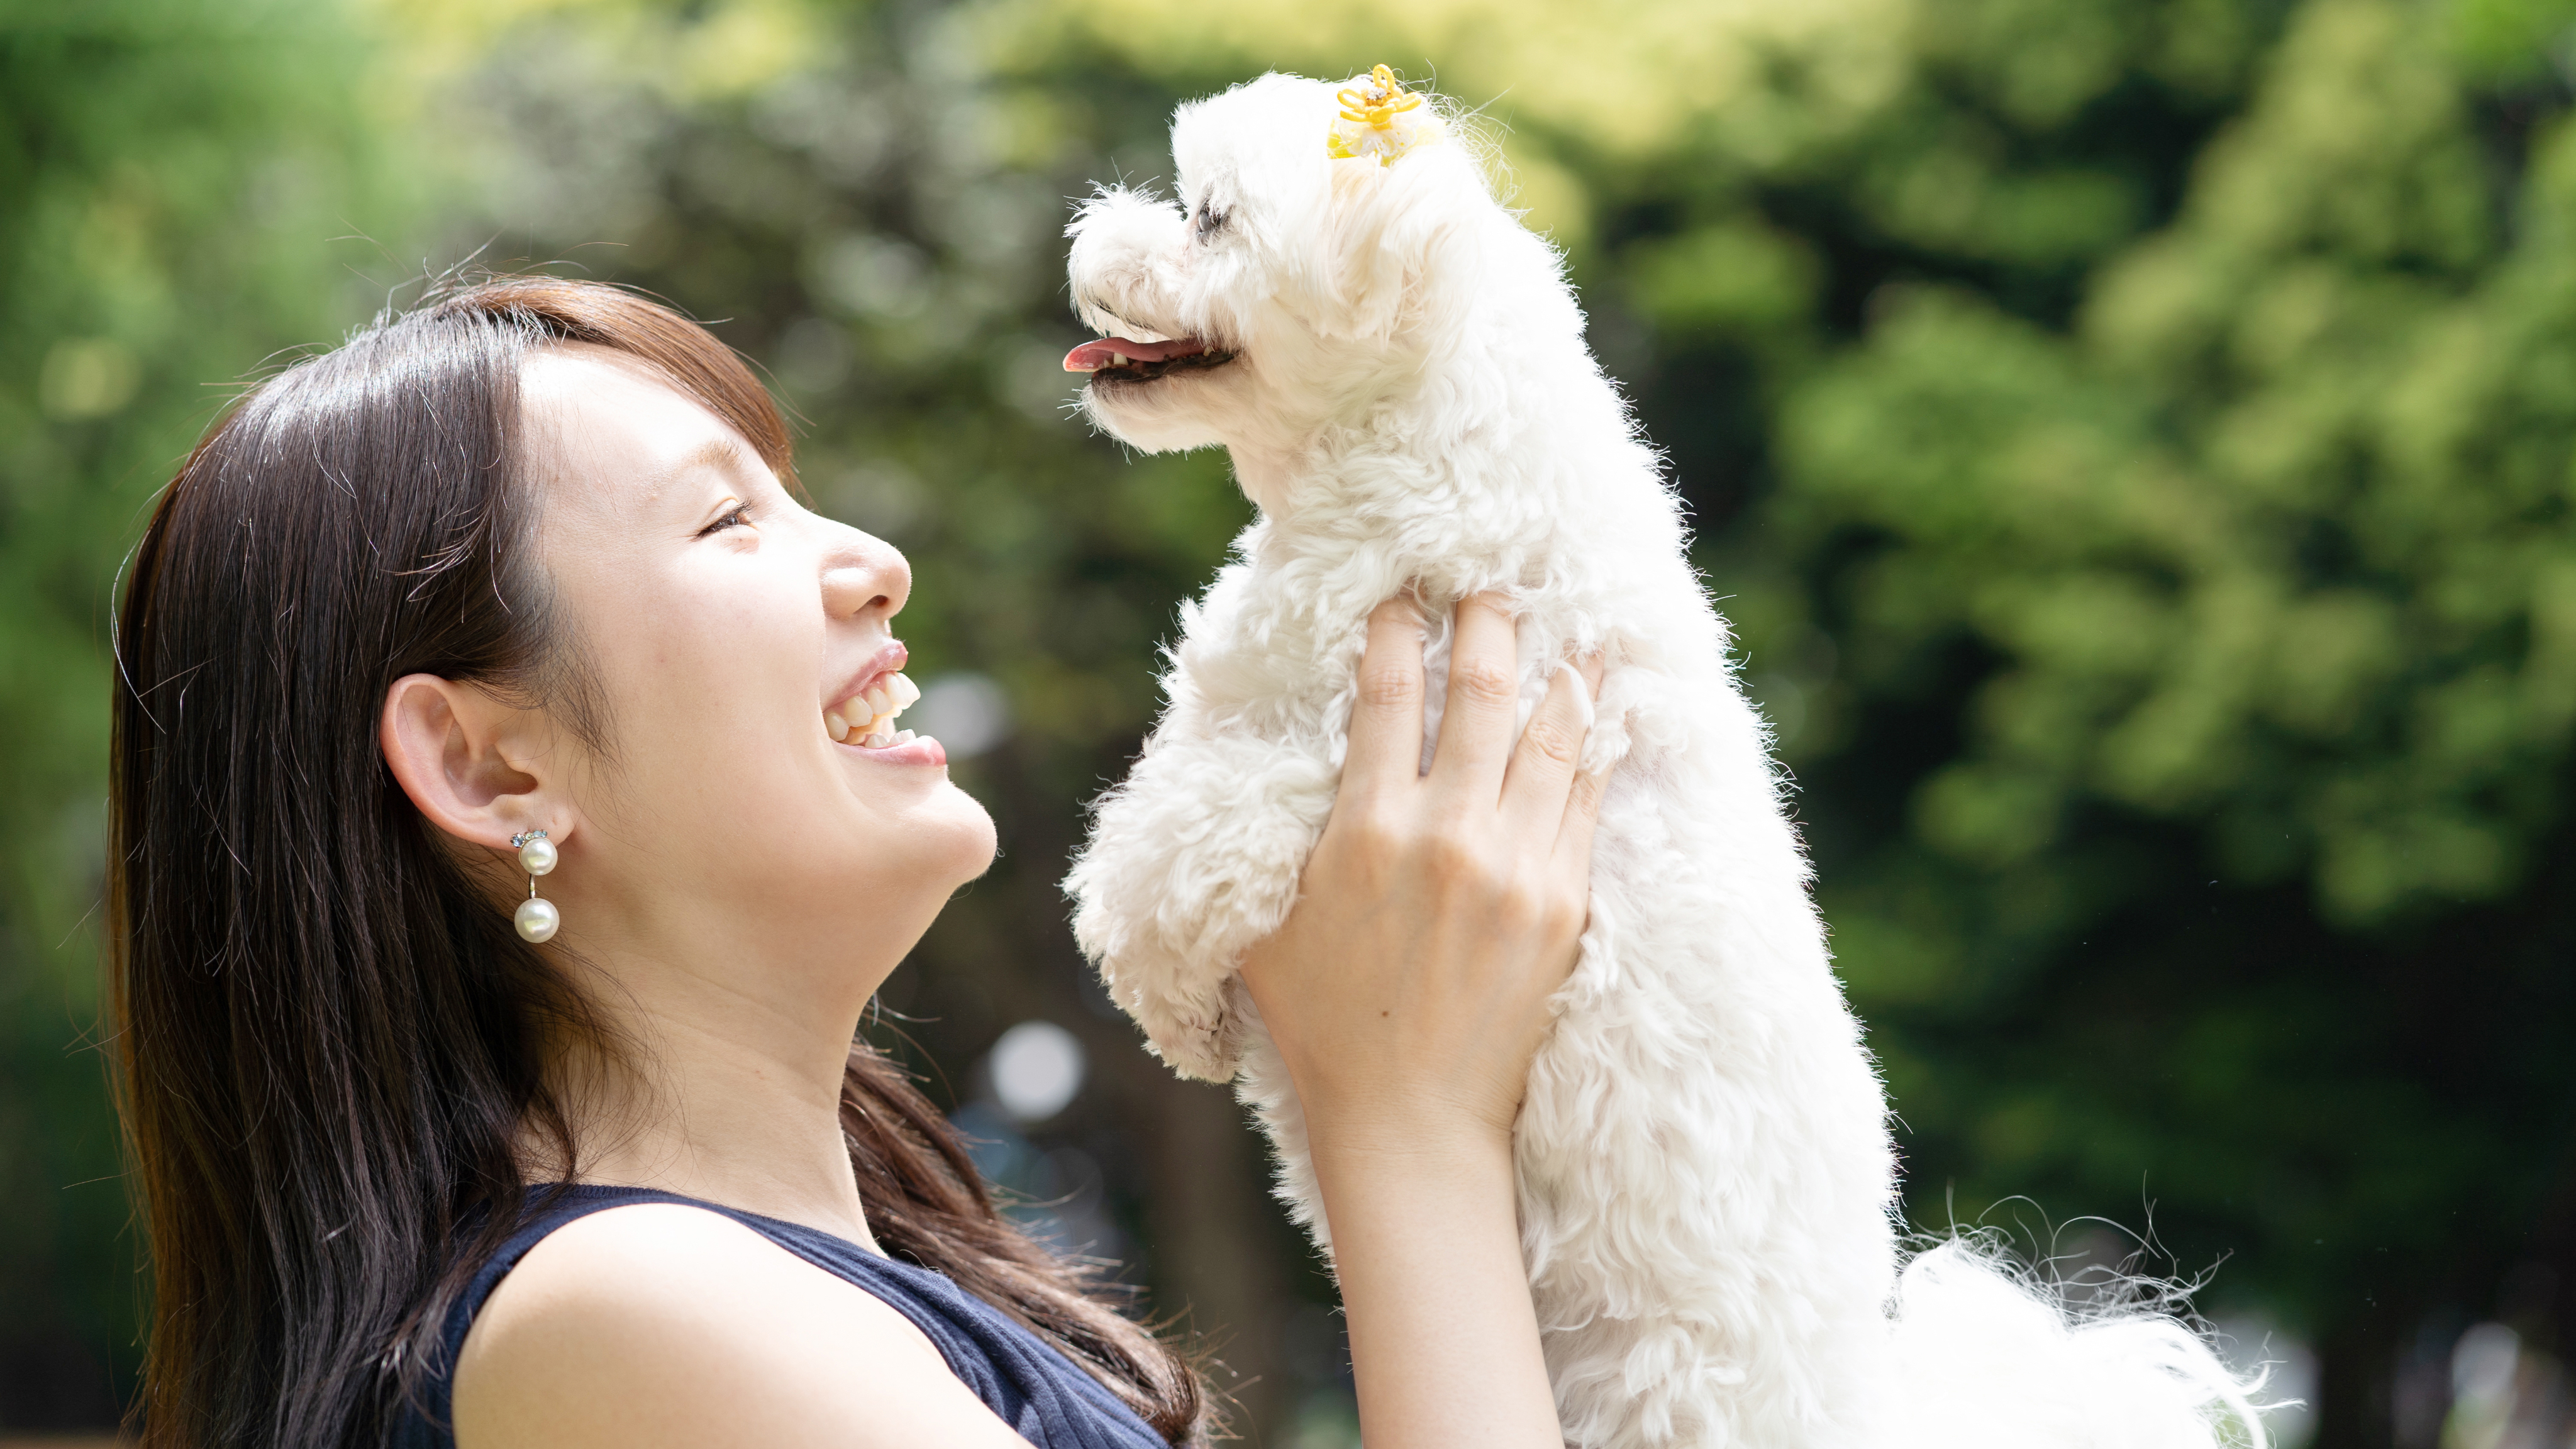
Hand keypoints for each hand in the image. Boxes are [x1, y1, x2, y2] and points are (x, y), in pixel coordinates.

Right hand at [1240, 592, 1605, 1158]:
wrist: (1411, 1119)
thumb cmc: (1325, 1023)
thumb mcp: (1269, 920)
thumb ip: (1275, 835)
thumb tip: (1267, 757)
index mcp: (1364, 830)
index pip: (1388, 691)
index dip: (1397, 628)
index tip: (1405, 591)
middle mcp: (1446, 836)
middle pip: (1480, 691)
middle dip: (1489, 620)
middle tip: (1494, 580)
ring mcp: (1516, 869)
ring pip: (1550, 735)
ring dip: (1560, 667)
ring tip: (1572, 621)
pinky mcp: (1565, 904)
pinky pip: (1588, 799)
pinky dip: (1598, 744)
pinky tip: (1605, 707)